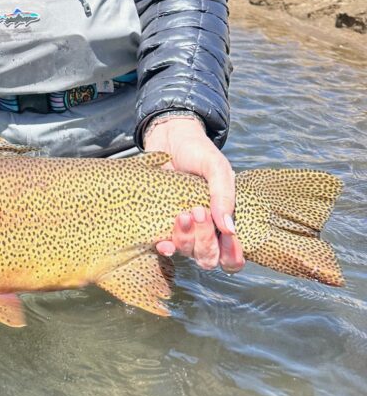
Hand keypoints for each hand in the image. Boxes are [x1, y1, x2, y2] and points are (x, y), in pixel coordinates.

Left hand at [144, 116, 244, 272]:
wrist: (169, 138)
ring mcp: (185, 229)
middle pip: (209, 257)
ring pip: (189, 253)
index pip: (233, 255)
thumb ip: (224, 195)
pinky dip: (167, 248)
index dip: (232, 255)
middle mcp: (206, 229)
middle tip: (199, 211)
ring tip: (182, 214)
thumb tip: (229, 229)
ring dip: (186, 239)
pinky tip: (163, 242)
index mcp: (225, 219)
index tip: (226, 236)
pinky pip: (166, 247)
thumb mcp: (217, 168)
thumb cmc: (198, 152)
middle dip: (206, 240)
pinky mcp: (162, 224)